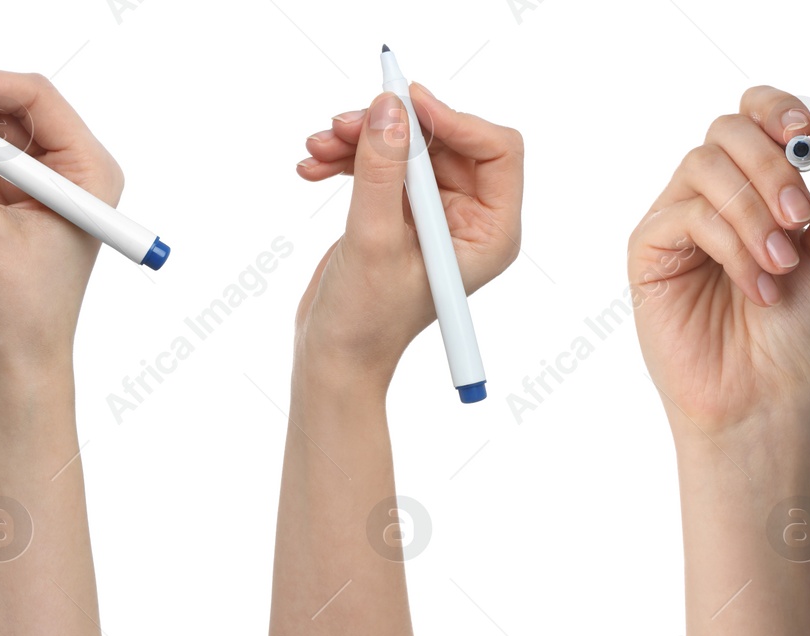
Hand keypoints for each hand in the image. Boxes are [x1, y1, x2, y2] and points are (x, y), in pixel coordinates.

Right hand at [294, 84, 522, 381]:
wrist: (334, 357)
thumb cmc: (366, 320)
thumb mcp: (374, 240)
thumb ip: (382, 171)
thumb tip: (389, 109)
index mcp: (490, 232)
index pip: (497, 149)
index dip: (453, 118)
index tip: (403, 104)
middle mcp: (470, 218)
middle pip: (446, 140)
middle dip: (392, 128)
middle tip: (341, 125)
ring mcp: (435, 214)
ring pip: (408, 146)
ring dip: (361, 139)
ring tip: (317, 148)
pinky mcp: (401, 212)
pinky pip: (383, 163)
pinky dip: (349, 158)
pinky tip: (313, 168)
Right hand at [629, 87, 809, 438]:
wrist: (766, 401)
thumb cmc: (801, 334)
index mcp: (760, 186)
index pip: (757, 114)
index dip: (778, 109)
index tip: (806, 136)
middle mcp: (716, 195)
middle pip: (728, 129)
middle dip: (772, 165)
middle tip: (800, 220)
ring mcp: (678, 220)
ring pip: (705, 165)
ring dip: (753, 213)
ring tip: (780, 267)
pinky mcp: (649, 250)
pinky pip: (686, 213)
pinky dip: (731, 245)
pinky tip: (756, 287)